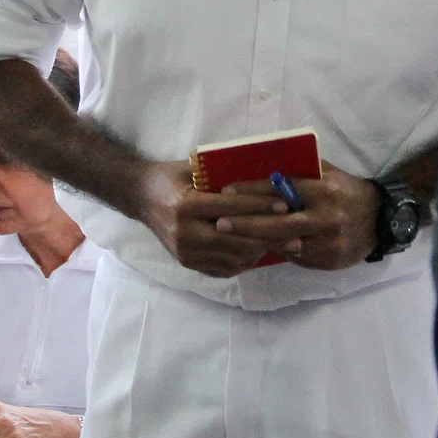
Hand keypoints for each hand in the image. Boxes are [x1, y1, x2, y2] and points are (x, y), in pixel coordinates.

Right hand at [136, 160, 302, 277]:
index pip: (230, 209)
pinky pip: (224, 268)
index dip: (260, 207)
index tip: (285, 205)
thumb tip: (265, 177)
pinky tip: (261, 252)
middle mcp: (184, 233)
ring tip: (284, 243)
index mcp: (185, 206)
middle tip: (296, 233)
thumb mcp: (194, 169)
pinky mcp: (188, 263)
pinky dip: (246, 260)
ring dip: (261, 250)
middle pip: (236, 238)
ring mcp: (185, 252)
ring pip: (233, 257)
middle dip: (269, 236)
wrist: (141, 197)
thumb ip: (223, 176)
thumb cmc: (172, 177)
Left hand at [215, 162, 380, 270]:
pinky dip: (278, 253)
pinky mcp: (330, 260)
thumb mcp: (327, 173)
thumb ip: (301, 169)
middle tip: (220, 224)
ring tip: (230, 241)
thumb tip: (263, 160)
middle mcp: (326, 216)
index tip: (226, 192)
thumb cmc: (346, 190)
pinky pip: (297, 258)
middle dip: (246, 224)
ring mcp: (328, 241)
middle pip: (278, 224)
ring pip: (285, 245)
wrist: (382, 219)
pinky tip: (256, 251)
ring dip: (257, 243)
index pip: (281, 189)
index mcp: (322, 190)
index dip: (252, 191)